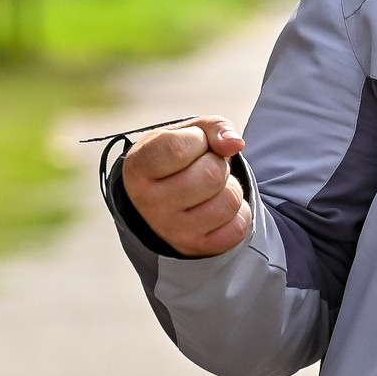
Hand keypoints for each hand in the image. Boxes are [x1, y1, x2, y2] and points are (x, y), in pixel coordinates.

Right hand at [120, 118, 248, 257]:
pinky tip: (217, 209)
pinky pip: (238, 226)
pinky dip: (238, 214)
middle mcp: (149, 203)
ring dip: (230, 188)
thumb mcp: (189, 133)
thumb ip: (214, 128)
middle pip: (212, 174)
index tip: (192, 144)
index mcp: (138, 168)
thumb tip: (235, 144)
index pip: (178, 148)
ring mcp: (172, 230)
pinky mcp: (195, 247)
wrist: (165, 200)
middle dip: (218, 164)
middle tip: (204, 168)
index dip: (197, 140)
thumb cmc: (177, 159)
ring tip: (211, 189)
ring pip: (229, 201)